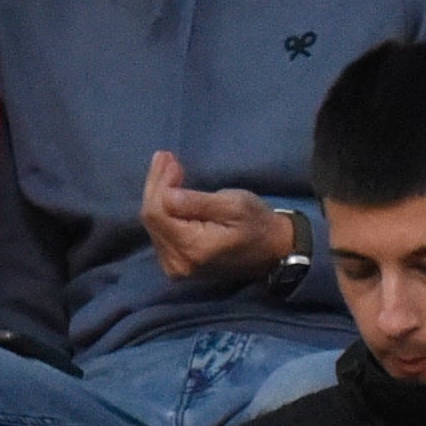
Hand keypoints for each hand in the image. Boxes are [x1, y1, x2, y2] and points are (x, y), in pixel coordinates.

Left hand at [141, 149, 298, 283]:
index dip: (159, 183)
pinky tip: (167, 191)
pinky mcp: (176, 265)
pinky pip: (160, 232)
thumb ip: (197, 202)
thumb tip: (166, 194)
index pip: (158, 213)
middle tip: (164, 157)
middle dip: (156, 185)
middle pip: (152, 218)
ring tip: (165, 169)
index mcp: (193, 249)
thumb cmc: (257, 224)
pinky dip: (161, 210)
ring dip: (157, 195)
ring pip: (153, 224)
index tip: (169, 158)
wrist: (273, 251)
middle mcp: (177, 263)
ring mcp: (175, 267)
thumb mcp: (234, 206)